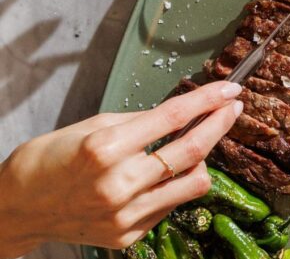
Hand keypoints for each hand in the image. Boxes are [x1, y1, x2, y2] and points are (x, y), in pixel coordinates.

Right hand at [0, 81, 242, 256]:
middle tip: (233, 108)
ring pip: (194, 183)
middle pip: (193, 150)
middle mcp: (118, 183)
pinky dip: (176, 185)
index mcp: (106, 148)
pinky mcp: (127, 234)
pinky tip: (166, 173)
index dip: (208, 99)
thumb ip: (140, 121)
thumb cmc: (50, 160)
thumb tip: (181, 113)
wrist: (18, 208)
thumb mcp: (93, 126)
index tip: (229, 89)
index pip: (174, 117)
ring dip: (203, 159)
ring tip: (197, 144)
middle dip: (220, 123)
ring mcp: (124, 214)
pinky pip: (171, 204)